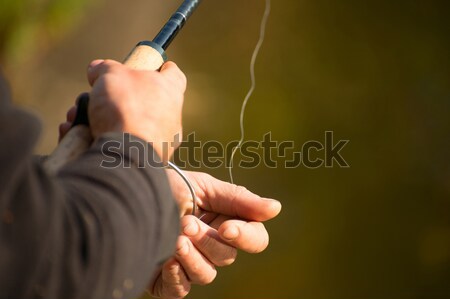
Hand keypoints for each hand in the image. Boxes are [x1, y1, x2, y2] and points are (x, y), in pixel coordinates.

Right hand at [63, 59, 184, 160]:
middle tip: (96, 97)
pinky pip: (122, 145)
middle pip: (142, 100)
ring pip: (127, 124)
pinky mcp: (146, 160)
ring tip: (79, 118)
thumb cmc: (126, 109)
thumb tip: (96, 70)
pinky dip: (99, 139)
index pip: (172, 73)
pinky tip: (80, 136)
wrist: (126, 155)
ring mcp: (161, 141)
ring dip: (101, 119)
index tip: (143, 66)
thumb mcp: (111, 75)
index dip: (157, 66)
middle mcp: (171, 117)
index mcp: (169, 90)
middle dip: (113, 98)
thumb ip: (105, 68)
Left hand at [150, 170, 281, 298]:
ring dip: (192, 257)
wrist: (128, 192)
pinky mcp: (169, 279)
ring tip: (175, 236)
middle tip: (187, 223)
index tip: (226, 227)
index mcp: (227, 222)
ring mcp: (191, 264)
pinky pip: (181, 289)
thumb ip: (239, 199)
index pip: (255, 239)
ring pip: (207, 275)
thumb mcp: (205, 187)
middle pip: (228, 257)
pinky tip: (165, 257)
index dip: (246, 237)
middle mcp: (212, 246)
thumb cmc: (169, 186)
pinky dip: (175, 275)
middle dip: (208, 241)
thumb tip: (276, 209)